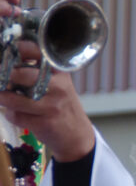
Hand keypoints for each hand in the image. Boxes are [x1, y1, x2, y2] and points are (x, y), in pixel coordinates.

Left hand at [0, 40, 94, 160]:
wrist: (77, 135)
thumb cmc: (63, 107)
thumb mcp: (58, 84)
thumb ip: (38, 73)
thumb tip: (9, 64)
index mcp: (60, 73)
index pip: (36, 52)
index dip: (18, 50)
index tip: (7, 53)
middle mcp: (58, 87)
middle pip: (22, 75)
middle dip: (5, 76)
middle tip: (0, 78)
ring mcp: (51, 106)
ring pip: (14, 99)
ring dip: (2, 98)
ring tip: (1, 97)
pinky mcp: (44, 123)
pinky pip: (17, 116)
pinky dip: (10, 115)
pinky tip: (14, 114)